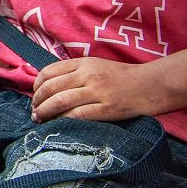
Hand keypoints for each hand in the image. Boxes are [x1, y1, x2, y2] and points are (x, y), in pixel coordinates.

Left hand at [31, 58, 157, 122]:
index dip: (37, 85)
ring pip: (60, 102)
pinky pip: (78, 115)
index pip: (49, 72)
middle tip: (33, 111)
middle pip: (51, 88)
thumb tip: (48, 85)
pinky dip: (63, 120)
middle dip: (37, 101)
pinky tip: (57, 124)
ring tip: (39, 119)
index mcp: (83, 63)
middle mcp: (88, 75)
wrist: (152, 85)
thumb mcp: (96, 65)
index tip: (35, 95)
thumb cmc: (122, 77)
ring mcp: (98, 92)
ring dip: (45, 112)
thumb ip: (74, 72)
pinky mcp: (107, 109)